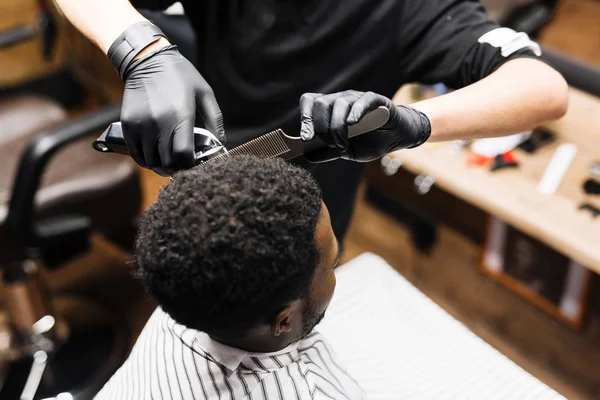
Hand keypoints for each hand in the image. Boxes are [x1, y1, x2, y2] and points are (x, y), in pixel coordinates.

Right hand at [121, 44, 224, 174]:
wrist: (147, 60)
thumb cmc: (181, 76)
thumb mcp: (205, 93)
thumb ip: (215, 119)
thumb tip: (221, 143)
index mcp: (181, 116)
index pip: (183, 155)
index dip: (189, 166)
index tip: (193, 165)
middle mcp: (159, 124)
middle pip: (167, 162)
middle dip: (177, 168)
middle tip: (182, 166)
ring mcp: (142, 126)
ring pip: (151, 160)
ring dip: (161, 165)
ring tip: (169, 161)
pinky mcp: (129, 125)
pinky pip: (136, 153)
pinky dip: (145, 159)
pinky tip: (154, 156)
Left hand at [299, 91, 430, 162]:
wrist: (396, 138)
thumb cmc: (369, 142)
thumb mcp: (346, 151)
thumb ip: (328, 152)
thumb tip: (308, 156)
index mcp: (330, 109)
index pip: (309, 102)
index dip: (305, 118)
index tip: (306, 139)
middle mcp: (341, 99)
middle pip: (321, 103)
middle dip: (322, 127)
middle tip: (331, 144)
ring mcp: (358, 98)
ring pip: (339, 103)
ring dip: (337, 127)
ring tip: (343, 144)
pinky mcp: (377, 100)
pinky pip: (363, 101)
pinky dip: (356, 112)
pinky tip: (353, 124)